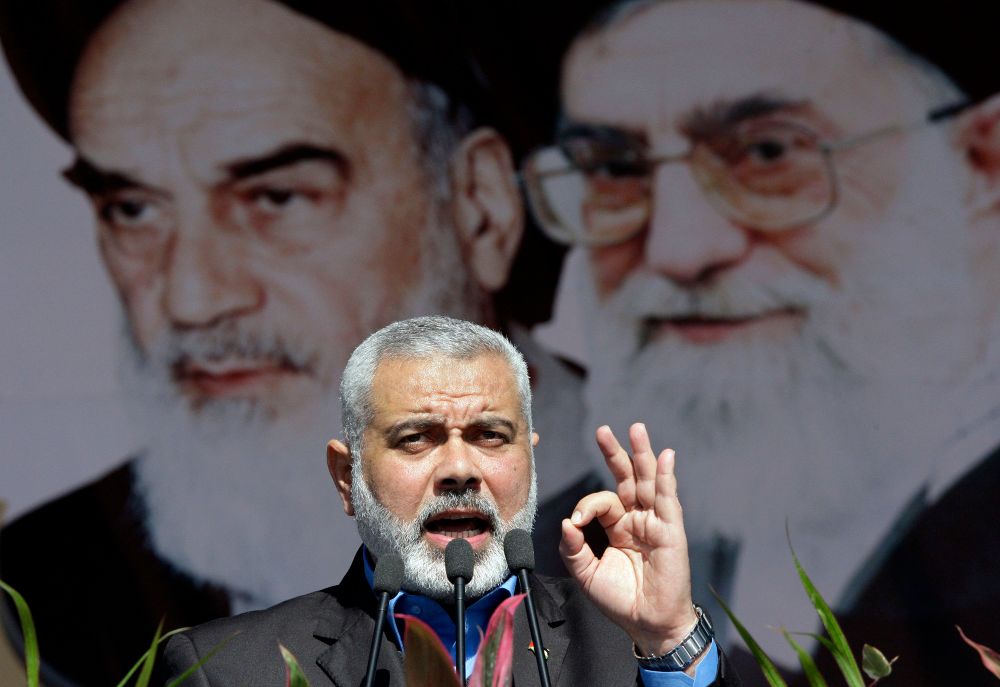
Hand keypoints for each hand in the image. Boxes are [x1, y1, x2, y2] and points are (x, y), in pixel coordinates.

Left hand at [560, 423, 697, 657]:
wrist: (647, 624)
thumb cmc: (620, 600)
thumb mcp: (586, 574)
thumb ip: (573, 548)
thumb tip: (567, 522)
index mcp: (618, 527)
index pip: (602, 501)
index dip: (587, 505)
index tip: (577, 522)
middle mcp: (637, 519)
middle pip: (627, 478)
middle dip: (616, 453)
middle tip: (603, 430)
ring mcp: (655, 523)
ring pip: (648, 482)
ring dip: (642, 454)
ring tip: (636, 430)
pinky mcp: (670, 531)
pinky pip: (668, 500)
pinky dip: (667, 477)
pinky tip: (666, 457)